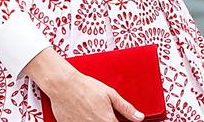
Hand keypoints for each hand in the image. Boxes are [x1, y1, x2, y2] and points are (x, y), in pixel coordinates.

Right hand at [24, 48, 143, 121]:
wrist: (64, 86)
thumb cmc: (86, 87)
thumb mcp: (111, 94)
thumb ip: (126, 108)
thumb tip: (139, 117)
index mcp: (106, 120)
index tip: (118, 119)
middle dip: (109, 121)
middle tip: (103, 112)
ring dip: (96, 121)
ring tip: (93, 111)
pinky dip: (85, 121)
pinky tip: (84, 114)